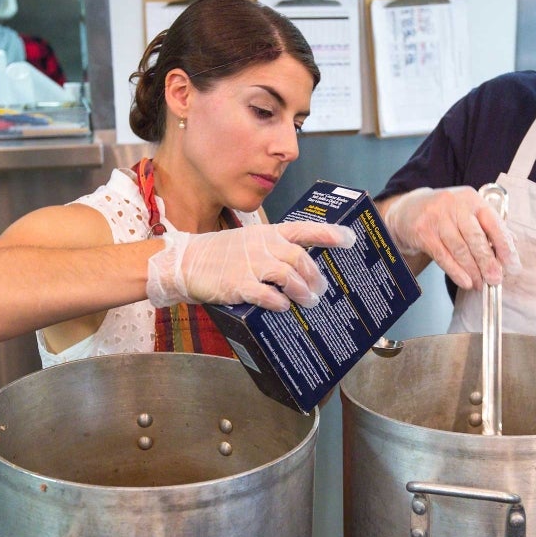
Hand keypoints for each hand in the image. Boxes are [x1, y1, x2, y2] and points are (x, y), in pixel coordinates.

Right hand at [146, 222, 356, 311]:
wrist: (186, 262)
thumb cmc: (221, 254)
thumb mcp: (249, 242)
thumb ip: (274, 250)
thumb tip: (302, 268)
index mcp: (267, 233)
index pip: (304, 229)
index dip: (329, 234)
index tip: (350, 239)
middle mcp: (262, 246)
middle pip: (300, 258)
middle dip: (315, 276)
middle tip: (322, 290)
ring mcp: (250, 265)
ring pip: (288, 276)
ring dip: (302, 291)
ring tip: (309, 302)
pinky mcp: (238, 285)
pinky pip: (266, 295)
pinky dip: (278, 302)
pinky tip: (283, 307)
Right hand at [382, 186, 521, 288]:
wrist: (407, 210)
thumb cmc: (444, 214)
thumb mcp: (466, 212)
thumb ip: (489, 226)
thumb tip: (512, 243)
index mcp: (471, 199)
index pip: (493, 223)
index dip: (504, 246)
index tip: (513, 265)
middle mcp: (455, 205)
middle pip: (476, 238)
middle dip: (488, 262)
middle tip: (496, 280)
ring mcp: (437, 217)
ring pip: (460, 249)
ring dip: (472, 271)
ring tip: (481, 284)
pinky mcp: (422, 232)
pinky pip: (443, 256)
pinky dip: (455, 271)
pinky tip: (465, 282)